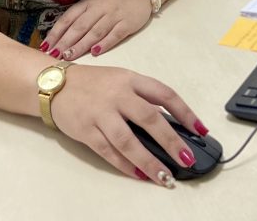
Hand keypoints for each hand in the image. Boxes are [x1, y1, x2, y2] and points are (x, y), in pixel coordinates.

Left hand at [41, 0, 151, 59]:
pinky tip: (96, 52)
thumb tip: (60, 38)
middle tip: (53, 56)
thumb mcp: (94, 3)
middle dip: (65, 42)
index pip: (68, 19)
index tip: (45, 47)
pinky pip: (115, 34)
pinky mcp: (127, 23)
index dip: (56, 33)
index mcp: (87, 3)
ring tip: (69, 56)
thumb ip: (79, 18)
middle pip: (79, 27)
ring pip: (94, 32)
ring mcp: (113, 16)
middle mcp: (98, 9)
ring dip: (81, 45)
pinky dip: (105, 43)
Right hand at [49, 64, 209, 185]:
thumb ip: (143, 98)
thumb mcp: (121, 80)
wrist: (54, 85)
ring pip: (129, 140)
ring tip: (165, 177)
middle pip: (150, 119)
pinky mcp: (86, 130)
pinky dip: (125, 165)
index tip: (201, 131)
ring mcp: (101, 113)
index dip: (185, 113)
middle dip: (172, 142)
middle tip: (187, 160)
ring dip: (149, 161)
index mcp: (131, 79)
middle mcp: (118, 94)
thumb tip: (171, 124)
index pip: (165, 94)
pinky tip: (139, 174)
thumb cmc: (94, 84)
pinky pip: (109, 151)